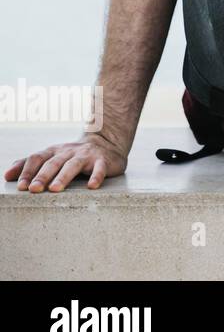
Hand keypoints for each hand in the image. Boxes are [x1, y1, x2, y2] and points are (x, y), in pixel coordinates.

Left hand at [3, 132, 127, 192]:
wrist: (106, 142)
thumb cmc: (73, 155)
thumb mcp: (52, 156)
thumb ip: (30, 165)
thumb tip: (7, 176)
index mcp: (54, 151)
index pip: (37, 158)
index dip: (27, 171)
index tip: (21, 186)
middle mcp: (68, 152)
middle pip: (53, 163)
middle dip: (42, 176)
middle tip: (33, 189)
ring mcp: (86, 155)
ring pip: (73, 165)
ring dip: (63, 177)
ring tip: (55, 189)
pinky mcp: (103, 160)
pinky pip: (100, 168)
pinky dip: (96, 176)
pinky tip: (91, 186)